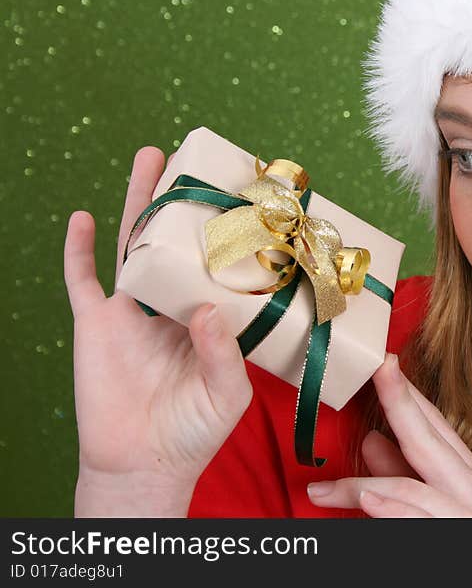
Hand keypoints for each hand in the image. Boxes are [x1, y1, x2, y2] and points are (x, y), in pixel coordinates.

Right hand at [64, 147, 252, 515]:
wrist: (143, 464)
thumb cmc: (194, 431)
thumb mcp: (227, 395)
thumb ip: (222, 354)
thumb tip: (207, 310)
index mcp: (208, 316)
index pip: (220, 263)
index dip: (229, 231)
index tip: (244, 196)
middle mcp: (172, 304)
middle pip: (177, 240)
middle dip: (181, 199)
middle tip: (190, 156)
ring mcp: (132, 311)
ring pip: (134, 246)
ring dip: (137, 203)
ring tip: (148, 160)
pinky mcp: (95, 324)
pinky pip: (81, 280)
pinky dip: (78, 249)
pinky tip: (85, 217)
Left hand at [306, 354, 471, 516]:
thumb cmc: (446, 532)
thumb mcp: (422, 499)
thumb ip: (400, 472)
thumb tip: (372, 441)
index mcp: (467, 472)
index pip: (434, 424)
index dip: (406, 392)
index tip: (382, 362)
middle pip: (429, 441)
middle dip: (399, 402)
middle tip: (375, 370)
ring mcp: (467, 519)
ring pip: (414, 486)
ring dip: (367, 480)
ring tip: (326, 483)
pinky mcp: (454, 543)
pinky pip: (418, 521)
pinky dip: (393, 511)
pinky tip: (368, 498)